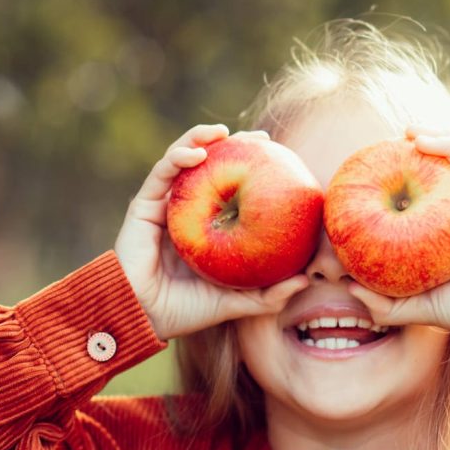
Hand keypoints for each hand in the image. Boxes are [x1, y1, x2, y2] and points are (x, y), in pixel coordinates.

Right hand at [114, 124, 308, 339]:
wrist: (142, 317)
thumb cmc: (185, 311)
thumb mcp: (236, 302)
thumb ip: (269, 294)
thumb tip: (308, 280)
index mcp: (207, 227)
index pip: (231, 188)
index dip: (252, 169)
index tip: (279, 157)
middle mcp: (186, 211)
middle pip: (210, 167)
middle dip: (233, 145)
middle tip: (260, 138)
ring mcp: (164, 206)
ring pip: (182, 160)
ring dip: (201, 138)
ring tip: (223, 132)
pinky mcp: (143, 206)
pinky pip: (161, 174)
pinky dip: (178, 157)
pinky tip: (198, 153)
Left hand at [348, 125, 449, 341]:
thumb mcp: (421, 307)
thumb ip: (387, 303)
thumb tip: (348, 287)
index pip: (432, 200)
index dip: (409, 183)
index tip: (379, 177)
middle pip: (446, 173)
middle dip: (421, 153)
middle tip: (390, 147)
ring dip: (434, 138)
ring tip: (406, 132)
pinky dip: (447, 145)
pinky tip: (420, 140)